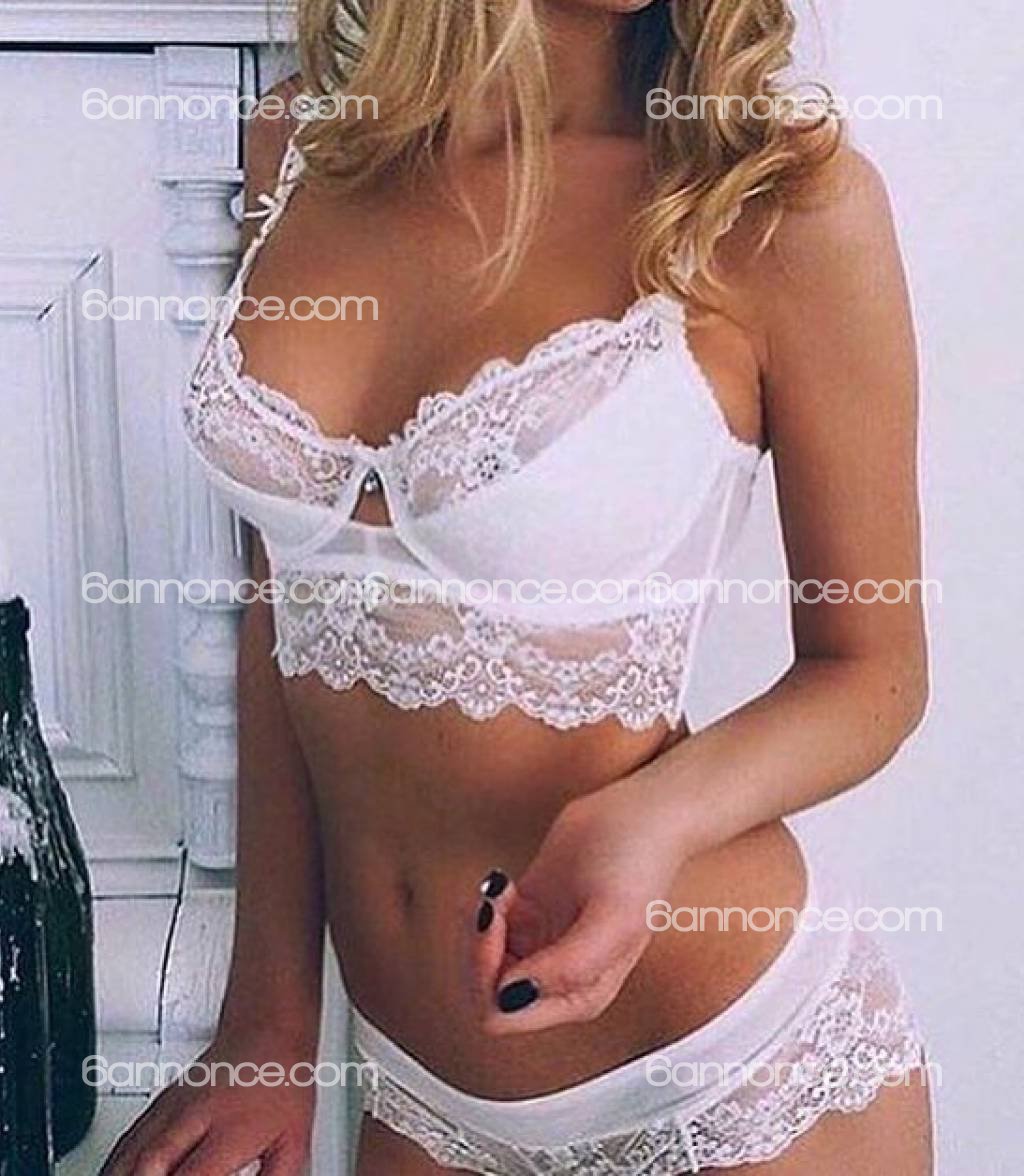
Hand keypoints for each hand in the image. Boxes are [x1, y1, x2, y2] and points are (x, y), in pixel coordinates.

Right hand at [100, 1029, 315, 1174]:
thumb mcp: (292, 1143)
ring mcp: (173, 1106)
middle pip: (150, 1164)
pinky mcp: (161, 1103)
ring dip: (121, 1174)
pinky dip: (115, 1164)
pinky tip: (115, 1173)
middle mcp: (195, 1115)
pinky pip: (127, 1139)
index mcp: (231, 1129)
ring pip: (131, 1151)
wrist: (266, 1033)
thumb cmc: (281, 1085)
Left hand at [469, 778, 686, 1035]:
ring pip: (479, 963)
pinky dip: (482, 908)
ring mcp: (540, 947)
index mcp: (580, 995)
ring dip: (476, 926)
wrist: (638, 814)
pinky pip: (484, 932)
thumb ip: (568, 967)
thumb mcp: (613, 919)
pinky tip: (503, 884)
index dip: (485, 977)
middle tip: (494, 905)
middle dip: (476, 949)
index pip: (503, 1015)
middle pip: (483, 992)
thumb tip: (510, 996)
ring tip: (500, 891)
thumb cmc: (636, 864)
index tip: (497, 928)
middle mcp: (556, 980)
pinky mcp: (528, 918)